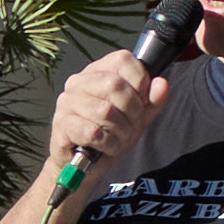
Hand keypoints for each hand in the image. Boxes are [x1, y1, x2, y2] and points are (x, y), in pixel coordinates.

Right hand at [40, 50, 175, 195]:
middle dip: (132, 111)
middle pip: (115, 85)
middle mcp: (79, 81)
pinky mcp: (61, 124)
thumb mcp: (138, 115)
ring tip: (120, 138)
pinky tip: (107, 147)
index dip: (140, 81)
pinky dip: (108, 144)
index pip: (123, 59)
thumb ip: (152, 99)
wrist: (84, 164)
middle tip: (132, 126)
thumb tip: (161, 84)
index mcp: (98, 71)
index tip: (142, 100)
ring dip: (121, 131)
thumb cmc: (109, 133)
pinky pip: (93, 132)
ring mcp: (67, 102)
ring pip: (105, 110)